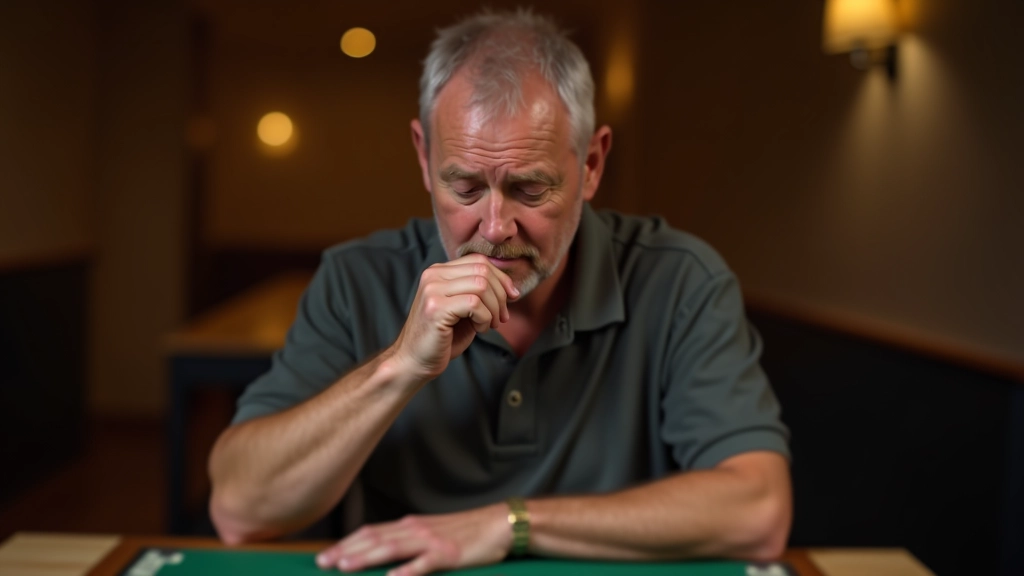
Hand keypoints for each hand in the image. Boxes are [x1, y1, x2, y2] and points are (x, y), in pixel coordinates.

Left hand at [315, 503, 512, 574]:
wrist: (499, 524)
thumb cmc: (466, 532)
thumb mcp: (432, 533)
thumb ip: (408, 542)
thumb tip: (384, 552)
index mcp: (410, 525)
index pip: (371, 532)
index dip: (346, 543)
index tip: (325, 554)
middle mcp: (415, 529)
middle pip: (374, 539)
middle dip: (346, 551)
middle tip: (322, 563)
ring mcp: (431, 541)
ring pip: (392, 548)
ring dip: (366, 557)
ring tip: (345, 567)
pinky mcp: (447, 554)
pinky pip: (423, 564)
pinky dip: (406, 571)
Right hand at [390, 254, 518, 381]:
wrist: (414, 361)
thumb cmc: (443, 338)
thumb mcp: (464, 309)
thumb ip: (480, 292)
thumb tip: (510, 287)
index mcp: (438, 271)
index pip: (479, 261)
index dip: (501, 277)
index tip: (512, 297)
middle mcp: (433, 275)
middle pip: (482, 270)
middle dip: (500, 294)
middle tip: (501, 317)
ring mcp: (432, 290)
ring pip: (481, 285)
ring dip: (494, 308)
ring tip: (489, 325)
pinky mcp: (436, 308)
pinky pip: (475, 304)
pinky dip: (484, 318)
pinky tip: (479, 329)